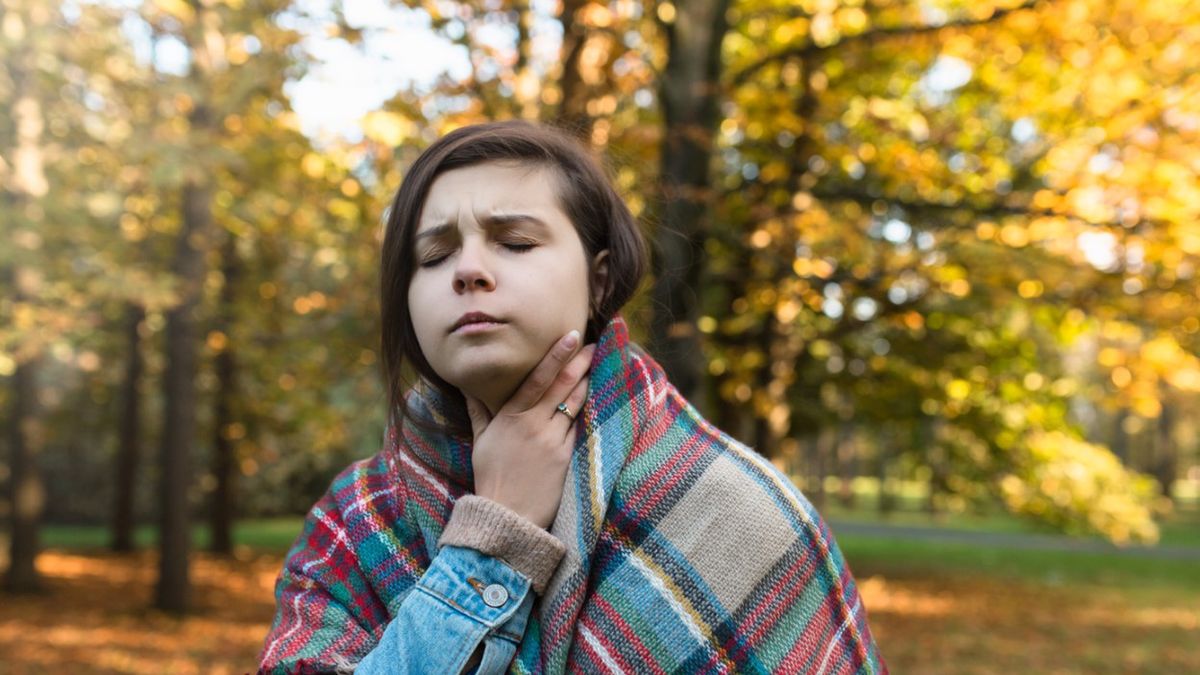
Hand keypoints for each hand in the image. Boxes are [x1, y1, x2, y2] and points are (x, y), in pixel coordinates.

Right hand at [464, 331, 594, 528]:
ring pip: (576, 404)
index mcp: (511, 416)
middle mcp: (534, 424)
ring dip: (589, 383)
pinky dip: (588, 412)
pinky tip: (598, 399)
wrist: (507, 516)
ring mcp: (553, 440)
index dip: (557, 355)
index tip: (572, 337)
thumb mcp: (480, 442)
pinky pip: (579, 428)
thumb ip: (479, 412)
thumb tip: (469, 388)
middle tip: (596, 344)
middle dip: (581, 362)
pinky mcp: (566, 456)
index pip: (538, 378)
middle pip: (563, 385)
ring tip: (601, 365)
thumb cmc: (491, 478)